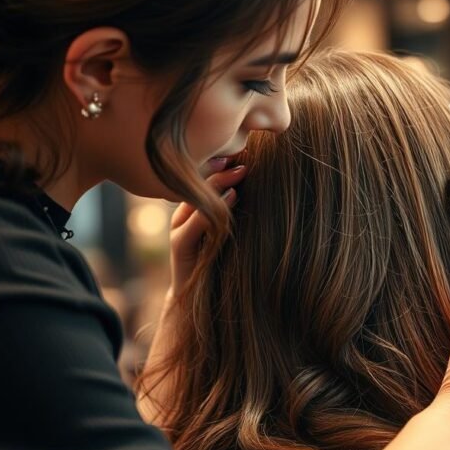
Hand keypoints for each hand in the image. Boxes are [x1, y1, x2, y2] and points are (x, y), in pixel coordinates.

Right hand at [168, 160, 246, 296]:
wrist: (201, 302)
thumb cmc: (224, 264)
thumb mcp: (234, 233)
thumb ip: (242, 210)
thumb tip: (269, 186)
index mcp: (196, 207)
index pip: (205, 177)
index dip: (222, 162)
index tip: (244, 147)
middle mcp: (185, 214)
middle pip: (197, 182)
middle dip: (219, 166)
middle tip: (241, 152)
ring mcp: (179, 229)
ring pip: (194, 199)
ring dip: (217, 182)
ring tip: (239, 169)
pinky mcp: (179, 247)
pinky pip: (192, 224)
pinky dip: (212, 209)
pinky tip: (232, 198)